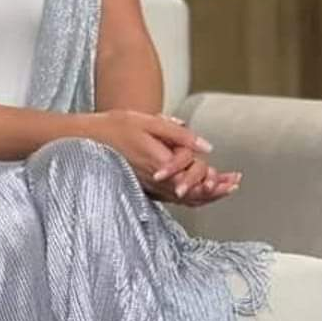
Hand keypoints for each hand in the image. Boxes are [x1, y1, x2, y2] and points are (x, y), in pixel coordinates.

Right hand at [87, 109, 240, 202]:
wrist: (86, 139)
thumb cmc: (115, 126)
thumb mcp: (148, 122)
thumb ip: (177, 134)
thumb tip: (206, 146)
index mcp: (160, 161)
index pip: (195, 176)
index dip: (215, 180)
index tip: (233, 178)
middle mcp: (156, 179)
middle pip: (194, 192)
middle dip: (216, 190)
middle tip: (235, 185)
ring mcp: (149, 186)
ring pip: (183, 199)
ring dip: (206, 196)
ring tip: (225, 190)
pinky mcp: (144, 187)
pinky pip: (171, 199)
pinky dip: (190, 197)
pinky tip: (199, 192)